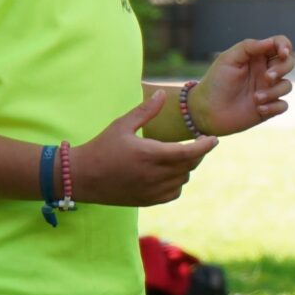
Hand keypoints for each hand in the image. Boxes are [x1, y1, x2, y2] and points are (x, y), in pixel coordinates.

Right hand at [74, 92, 216, 205]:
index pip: (189, 152)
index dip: (205, 146)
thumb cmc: (101, 147)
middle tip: (196, 143)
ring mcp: (152, 190)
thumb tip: (163, 94)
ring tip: (178, 156)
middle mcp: (154, 174)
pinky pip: (174, 192)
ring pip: (183, 178)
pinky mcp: (148, 200)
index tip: (213, 139)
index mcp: (150, 154)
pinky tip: (169, 172)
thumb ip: (145, 110)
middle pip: (190, 165)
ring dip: (186, 167)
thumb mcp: (122, 125)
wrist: (81, 177)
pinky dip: (177, 182)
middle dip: (197, 153)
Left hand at [192, 35, 294, 134]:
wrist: (207, 111)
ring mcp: (268, 89)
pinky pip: (283, 105)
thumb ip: (249, 47)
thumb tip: (272, 42)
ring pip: (287, 85)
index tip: (282, 53)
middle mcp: (265, 71)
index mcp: (256, 57)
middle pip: (288, 63)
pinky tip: (258, 109)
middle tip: (267, 77)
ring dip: (274, 91)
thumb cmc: (216, 82)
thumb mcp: (228, 59)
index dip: (285, 46)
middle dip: (282, 69)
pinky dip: (273, 106)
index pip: (279, 44)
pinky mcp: (269, 107)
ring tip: (256, 98)